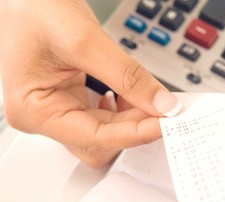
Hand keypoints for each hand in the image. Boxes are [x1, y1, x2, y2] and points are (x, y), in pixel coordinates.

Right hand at [0, 0, 181, 167]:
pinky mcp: (69, 99)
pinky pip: (102, 118)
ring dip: (132, 119)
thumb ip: (126, 75)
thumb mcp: (84, 40)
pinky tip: (134, 96)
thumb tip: (161, 103)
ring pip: (105, 132)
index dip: (135, 133)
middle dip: (136, 127)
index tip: (165, 123)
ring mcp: (56, 109)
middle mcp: (43, 116)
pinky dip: (123, 111)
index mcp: (34, 110)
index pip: (96, 138)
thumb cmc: (32, 8)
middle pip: (102, 140)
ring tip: (154, 101)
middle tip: (166, 112)